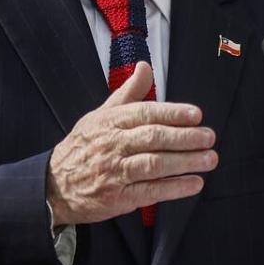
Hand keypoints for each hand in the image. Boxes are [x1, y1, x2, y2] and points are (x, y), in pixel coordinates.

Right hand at [46, 61, 216, 224]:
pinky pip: (151, 191)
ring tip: (209, 158)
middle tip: (209, 136)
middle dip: (185, 137)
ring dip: (186, 162)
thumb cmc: (83, 147)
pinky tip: (194, 183)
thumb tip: (145, 67)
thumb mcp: (100, 114)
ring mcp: (115, 172)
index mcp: (110, 122)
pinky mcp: (118, 197)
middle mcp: (112, 145)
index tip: (196, 114)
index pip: (145, 113)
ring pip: (155, 164)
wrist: (54, 185)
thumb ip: (128, 93)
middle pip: (153, 138)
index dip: (172, 113)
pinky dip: (175, 188)